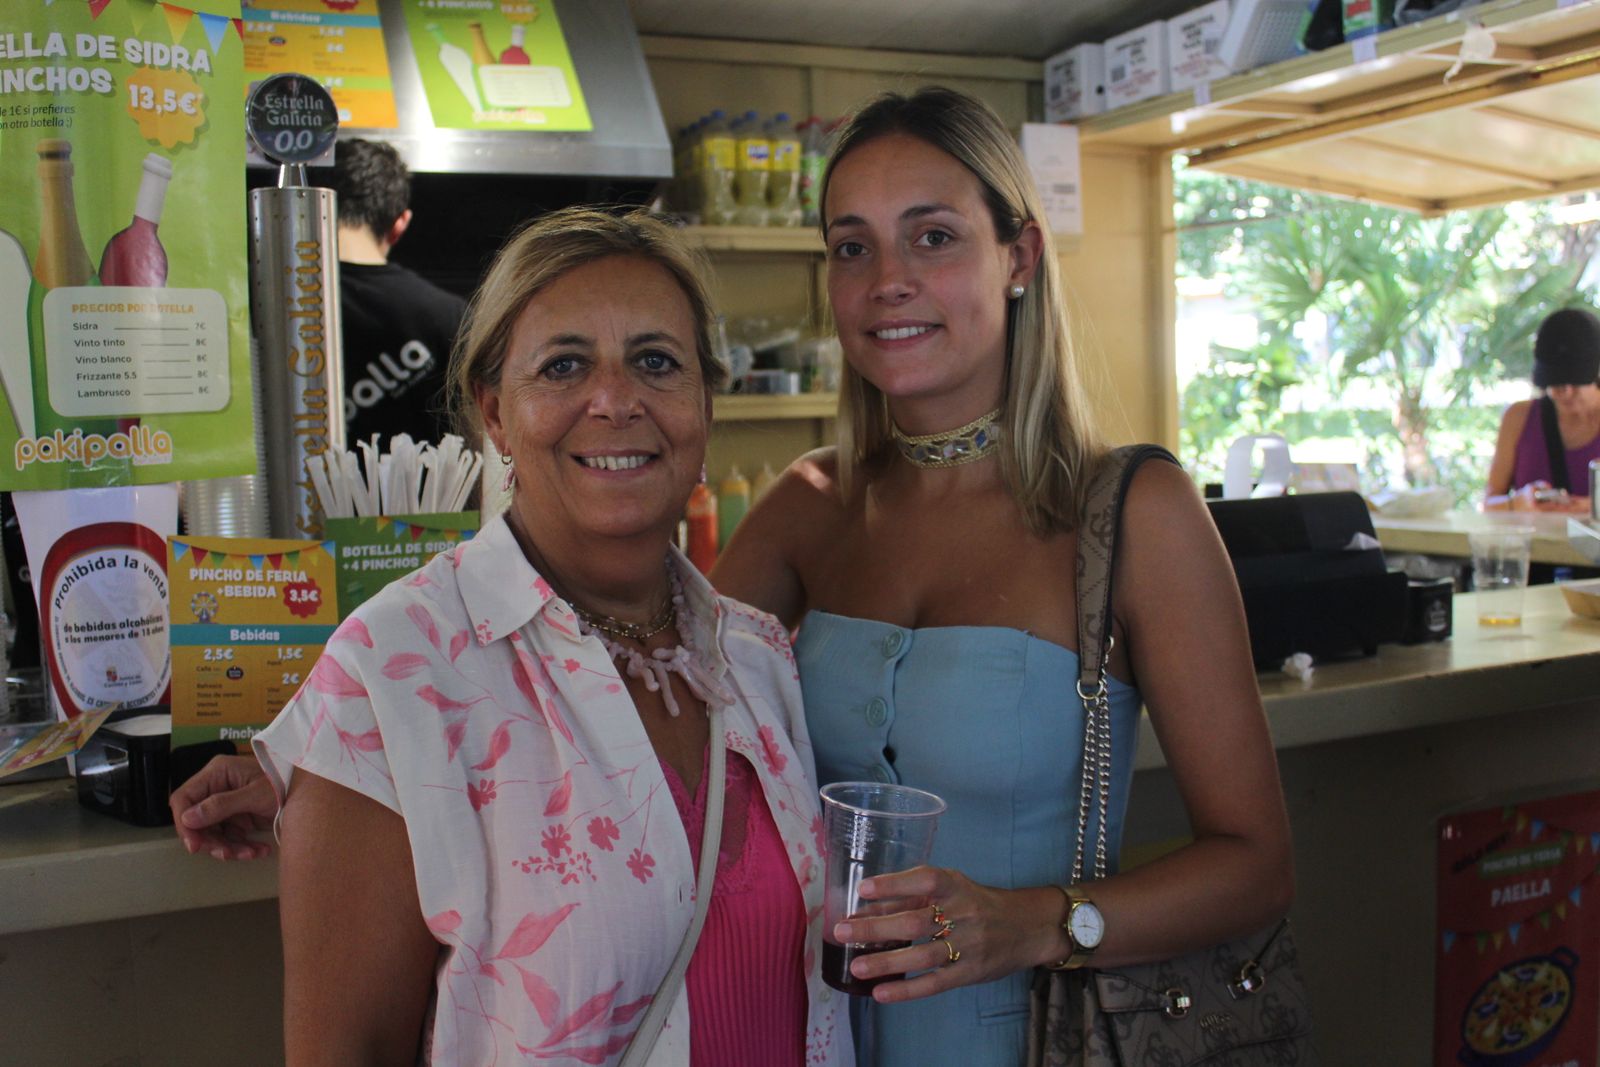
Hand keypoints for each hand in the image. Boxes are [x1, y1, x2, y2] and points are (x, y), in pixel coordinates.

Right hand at [170, 754, 277, 859]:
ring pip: (214, 834)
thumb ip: (221, 806)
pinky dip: (243, 847)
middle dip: (211, 841)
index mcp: (217, 773)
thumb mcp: (255, 795)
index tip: (194, 846)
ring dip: (229, 848)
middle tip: (227, 854)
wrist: (313, 791)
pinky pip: (231, 838)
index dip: (184, 823)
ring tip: (251, 853)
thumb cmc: (286, 782)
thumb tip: (187, 819)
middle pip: (197, 821)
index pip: (184, 798)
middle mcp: (218, 787)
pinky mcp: (239, 818)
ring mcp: (228, 804)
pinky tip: (261, 851)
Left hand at [830, 866, 1061, 1002]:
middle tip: (840, 932)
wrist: (1028, 927)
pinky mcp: (970, 972)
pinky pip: (935, 983)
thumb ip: (911, 896)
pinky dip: (906, 989)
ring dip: (886, 962)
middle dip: (876, 928)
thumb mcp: (951, 889)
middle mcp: (963, 914)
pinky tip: (880, 993)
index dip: (895, 884)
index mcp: (956, 886)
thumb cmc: (978, 903)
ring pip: (922, 956)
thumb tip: (866, 906)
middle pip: (916, 922)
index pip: (925, 880)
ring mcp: (968, 946)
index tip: (864, 889)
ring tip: (856, 966)